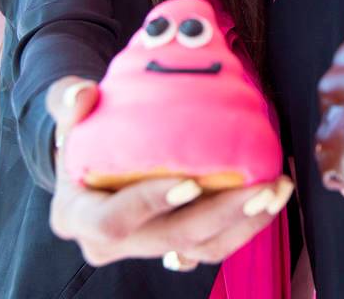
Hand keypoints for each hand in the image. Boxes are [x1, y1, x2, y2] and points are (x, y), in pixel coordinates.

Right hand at [45, 77, 292, 269]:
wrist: (91, 160)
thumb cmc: (82, 134)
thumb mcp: (68, 115)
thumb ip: (68, 102)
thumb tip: (83, 94)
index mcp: (78, 217)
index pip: (113, 222)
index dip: (150, 204)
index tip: (189, 182)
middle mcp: (111, 243)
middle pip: (171, 239)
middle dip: (220, 214)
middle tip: (258, 187)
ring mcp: (146, 247)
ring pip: (201, 249)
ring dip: (245, 222)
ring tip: (275, 190)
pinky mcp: (175, 245)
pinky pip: (214, 245)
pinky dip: (246, 223)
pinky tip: (272, 197)